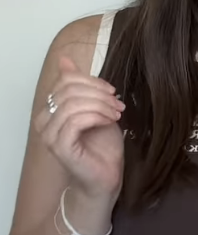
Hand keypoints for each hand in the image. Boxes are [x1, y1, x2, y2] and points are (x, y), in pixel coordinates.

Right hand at [33, 56, 124, 199]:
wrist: (106, 175)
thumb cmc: (101, 143)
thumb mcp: (95, 107)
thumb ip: (82, 86)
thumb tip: (65, 60)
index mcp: (50, 109)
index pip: (66, 80)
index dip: (92, 81)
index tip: (112, 90)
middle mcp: (44, 121)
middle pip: (70, 90)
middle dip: (99, 93)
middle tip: (118, 104)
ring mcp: (50, 135)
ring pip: (73, 104)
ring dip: (101, 105)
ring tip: (116, 113)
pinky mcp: (60, 147)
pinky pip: (76, 121)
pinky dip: (97, 116)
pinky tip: (109, 122)